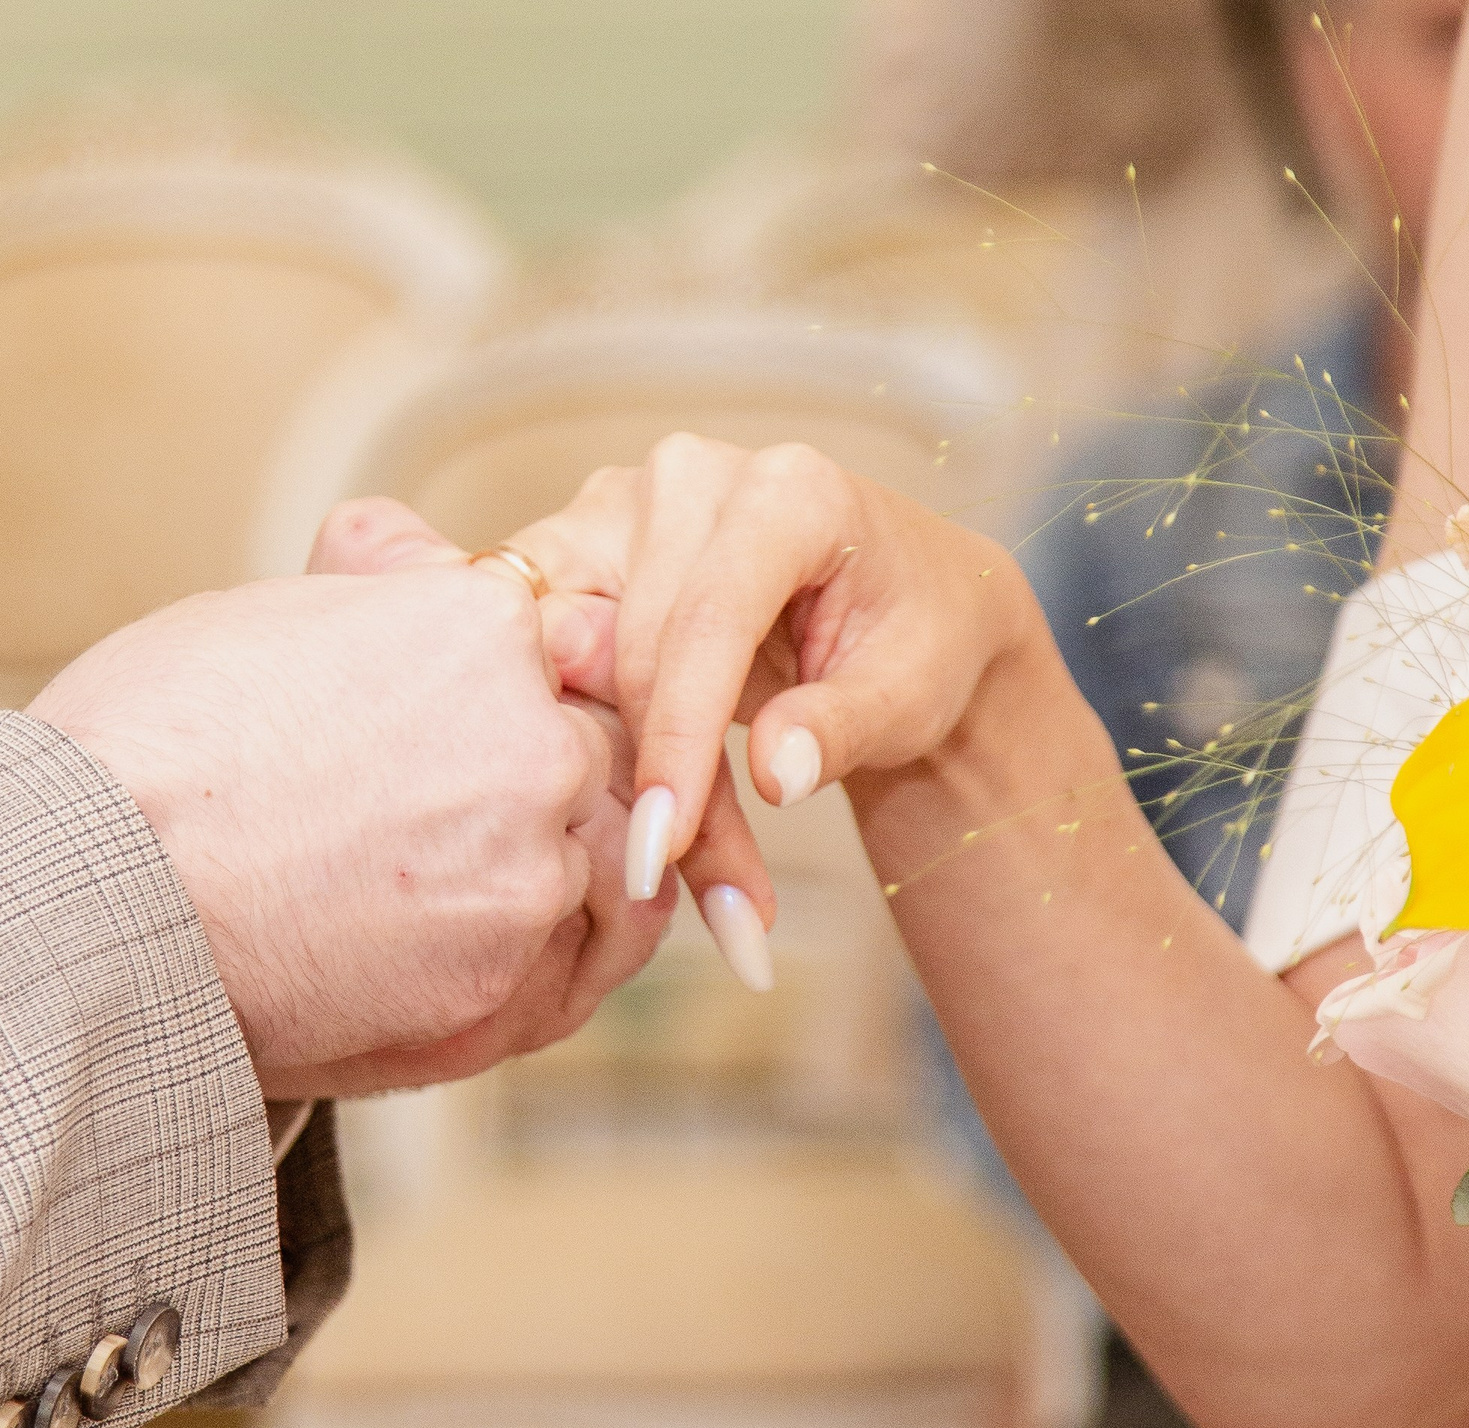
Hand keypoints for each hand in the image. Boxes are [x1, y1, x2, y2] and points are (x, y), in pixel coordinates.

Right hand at [30, 503, 674, 1098]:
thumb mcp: (254, 620)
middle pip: (587, 755)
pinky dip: (532, 959)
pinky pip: (575, 966)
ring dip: (532, 873)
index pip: (561, 649)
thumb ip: (371, 585)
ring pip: (592, 863)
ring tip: (430, 891)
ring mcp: (529, 873)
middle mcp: (533, 745)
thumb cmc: (141, 756)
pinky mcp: (508, 989)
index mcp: (481, 630)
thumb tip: (412, 545)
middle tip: (429, 817)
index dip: (513, 692)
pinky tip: (458, 950)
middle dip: (530, 782)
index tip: (460, 726)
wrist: (87, 909)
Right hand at [504, 433, 1044, 902]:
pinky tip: (628, 812)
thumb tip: (771, 774)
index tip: (665, 848)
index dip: (680, 740)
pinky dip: (585, 743)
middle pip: (635, 649)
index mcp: (786, 491)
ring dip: (612, 773)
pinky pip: (550, 661)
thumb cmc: (918, 640)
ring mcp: (621, 508)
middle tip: (711, 906)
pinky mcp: (578, 552)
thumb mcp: (911, 692)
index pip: (707, 620)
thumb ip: (840, 727)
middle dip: (661, 784)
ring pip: (576, 659)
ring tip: (677, 874)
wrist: (902, 606)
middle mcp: (688, 479)